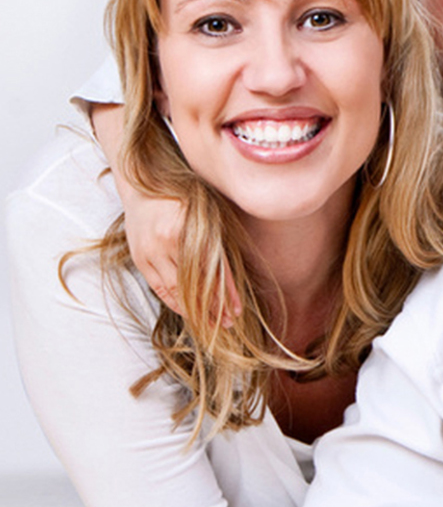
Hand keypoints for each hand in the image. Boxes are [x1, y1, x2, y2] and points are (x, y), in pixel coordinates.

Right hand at [91, 103, 238, 323]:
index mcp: (185, 226)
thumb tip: (236, 272)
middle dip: (212, 307)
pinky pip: (158, 287)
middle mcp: (165, 241)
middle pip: (193, 284)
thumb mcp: (207, 210)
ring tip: (213, 324)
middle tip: (230, 323)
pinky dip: (175, 302)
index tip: (239, 309)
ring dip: (195, 310)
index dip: (226, 292)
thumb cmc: (182, 192)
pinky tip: (190, 312)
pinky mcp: (139, 258)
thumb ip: (219, 238)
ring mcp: (148, 251)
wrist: (140, 182)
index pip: (211, 269)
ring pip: (174, 290)